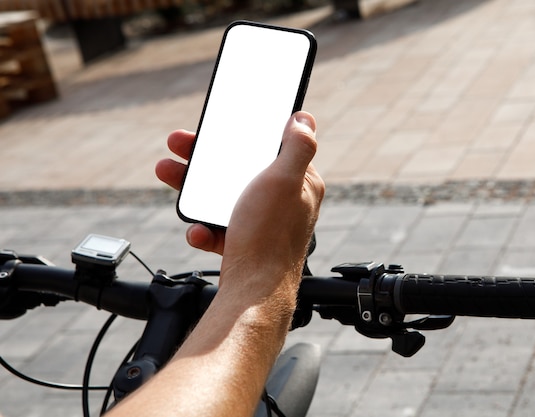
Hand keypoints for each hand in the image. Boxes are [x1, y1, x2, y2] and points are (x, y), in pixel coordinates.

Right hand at [155, 112, 324, 270]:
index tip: (218, 126)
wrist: (252, 295)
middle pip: (241, 171)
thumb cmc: (269, 237)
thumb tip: (304, 118)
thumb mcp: (285, 181)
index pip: (271, 147)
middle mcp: (283, 202)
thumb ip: (298, 147)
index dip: (244, 134)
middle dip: (206, 158)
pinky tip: (197, 231)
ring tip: (168, 173)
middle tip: (179, 145)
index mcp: (299, 183)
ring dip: (194, 187)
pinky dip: (204, 227)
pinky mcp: (245, 244)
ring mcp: (262, 225)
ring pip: (224, 197)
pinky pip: (219, 228)